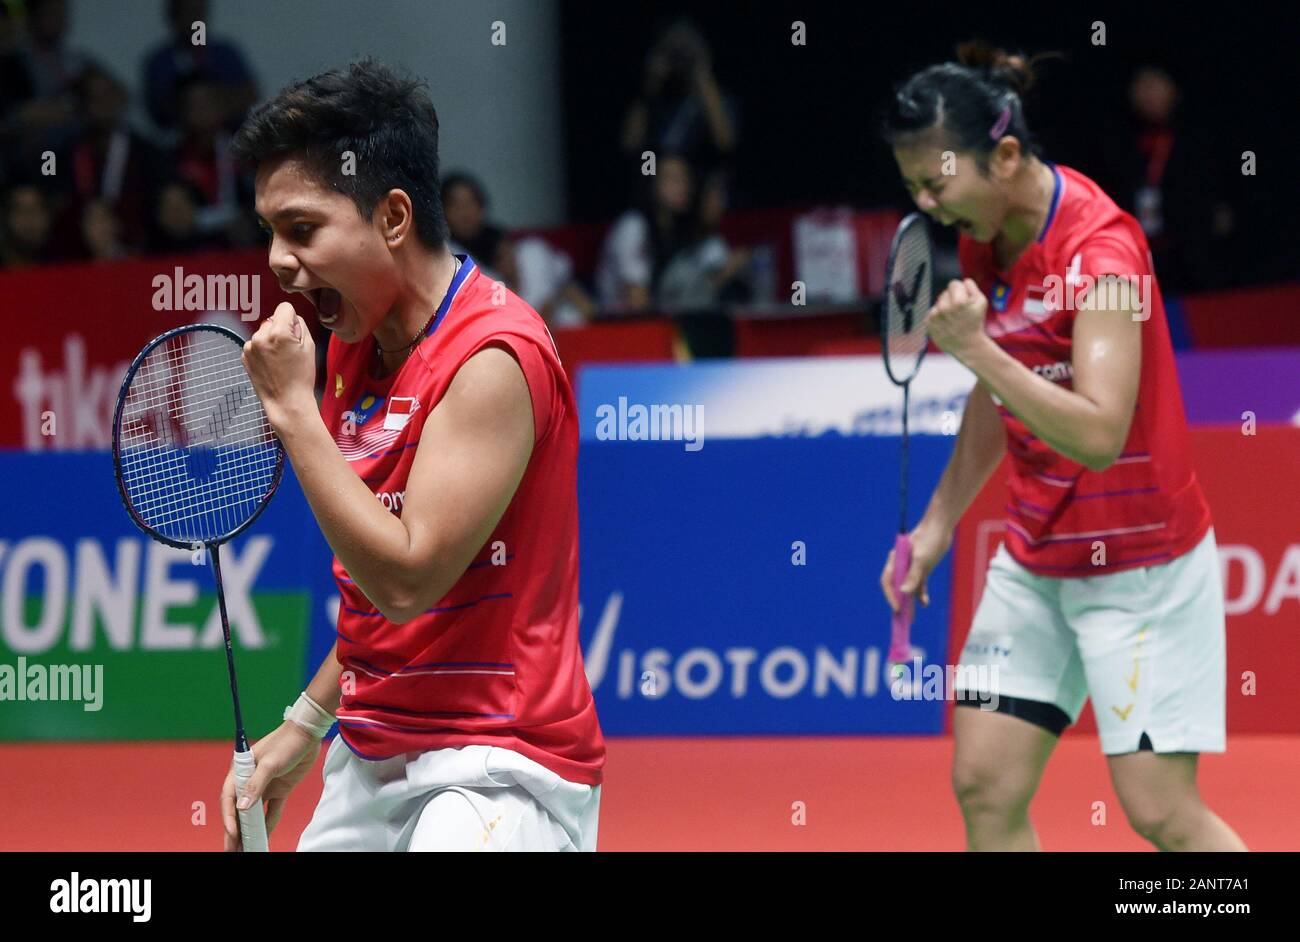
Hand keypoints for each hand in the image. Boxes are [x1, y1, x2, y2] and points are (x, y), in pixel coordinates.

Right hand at [220, 721, 321, 850]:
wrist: (309, 733)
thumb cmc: (286, 742)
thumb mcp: (271, 763)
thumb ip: (256, 784)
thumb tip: (242, 807)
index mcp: (241, 771)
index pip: (229, 798)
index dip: (229, 817)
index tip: (233, 833)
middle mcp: (250, 780)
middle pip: (239, 809)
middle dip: (234, 831)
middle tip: (231, 850)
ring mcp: (265, 786)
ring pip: (254, 813)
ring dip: (250, 830)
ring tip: (246, 848)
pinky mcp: (279, 790)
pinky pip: (272, 810)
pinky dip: (268, 824)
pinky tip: (264, 838)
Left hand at [241, 302, 316, 431]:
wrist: (286, 402)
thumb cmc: (301, 377)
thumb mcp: (309, 347)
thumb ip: (300, 326)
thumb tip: (292, 318)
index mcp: (279, 332)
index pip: (285, 307)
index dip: (293, 318)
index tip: (295, 332)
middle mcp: (261, 336)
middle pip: (273, 320)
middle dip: (281, 330)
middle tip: (289, 350)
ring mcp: (250, 347)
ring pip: (263, 332)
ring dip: (270, 340)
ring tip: (280, 360)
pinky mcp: (244, 356)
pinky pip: (255, 344)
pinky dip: (263, 350)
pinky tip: (271, 364)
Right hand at [880, 521, 952, 612]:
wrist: (940, 526)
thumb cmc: (929, 538)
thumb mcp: (922, 558)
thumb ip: (914, 575)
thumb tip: (905, 593)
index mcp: (896, 561)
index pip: (888, 582)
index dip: (891, 597)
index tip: (897, 609)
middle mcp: (901, 565)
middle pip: (896, 587)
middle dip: (898, 603)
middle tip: (901, 619)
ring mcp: (911, 566)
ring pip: (907, 588)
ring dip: (909, 602)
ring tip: (911, 617)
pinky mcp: (922, 567)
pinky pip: (919, 584)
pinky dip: (921, 593)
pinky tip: (925, 603)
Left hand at [924, 278, 989, 361]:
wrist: (967, 345)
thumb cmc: (975, 322)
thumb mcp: (981, 301)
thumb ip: (972, 287)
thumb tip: (962, 281)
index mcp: (958, 301)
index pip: (954, 283)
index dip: (961, 290)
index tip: (964, 299)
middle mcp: (944, 308)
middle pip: (945, 293)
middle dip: (952, 299)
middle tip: (960, 312)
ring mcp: (935, 316)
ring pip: (938, 303)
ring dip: (944, 308)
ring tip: (953, 319)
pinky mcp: (928, 324)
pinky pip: (932, 313)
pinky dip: (938, 317)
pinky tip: (946, 324)